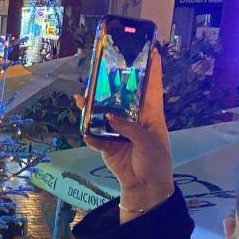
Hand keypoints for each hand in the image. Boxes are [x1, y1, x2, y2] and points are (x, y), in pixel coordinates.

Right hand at [77, 47, 172, 222]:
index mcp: (151, 114)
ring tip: (83, 96)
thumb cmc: (155, 161)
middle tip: (102, 69)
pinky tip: (84, 126)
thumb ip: (129, 128)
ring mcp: (118, 131)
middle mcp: (134, 119)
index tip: (150, 50)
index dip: (152, 70)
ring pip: (103, 114)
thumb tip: (108, 117)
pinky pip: (94, 136)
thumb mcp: (149, 142)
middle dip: (112, 84)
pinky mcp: (106, 145)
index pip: (152, 88)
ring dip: (93, 106)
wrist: (145, 187)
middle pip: (122, 97)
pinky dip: (89, 132)